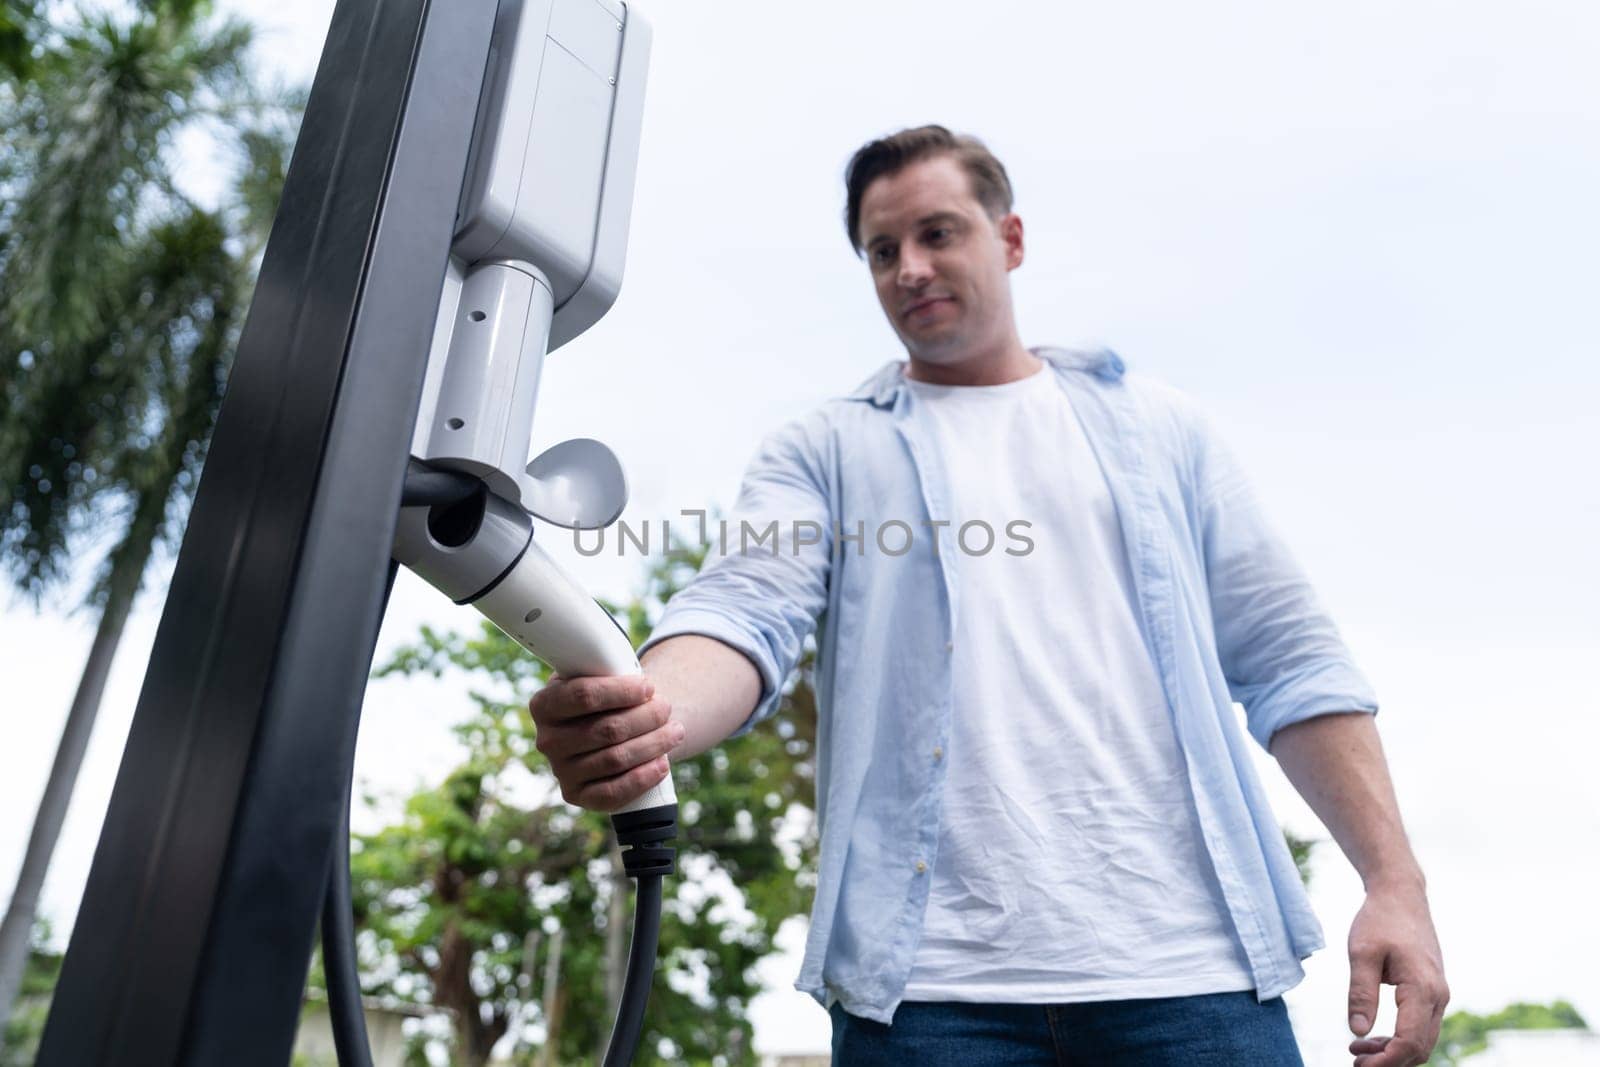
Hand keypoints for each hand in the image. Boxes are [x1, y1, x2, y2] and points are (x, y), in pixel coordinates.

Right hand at [528, 673, 683, 811]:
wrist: (605, 727)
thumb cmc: (606, 696)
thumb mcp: (598, 674)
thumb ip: (606, 668)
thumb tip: (631, 674)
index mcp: (544, 704)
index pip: (584, 695)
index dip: (622, 691)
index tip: (648, 687)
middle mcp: (547, 740)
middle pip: (607, 729)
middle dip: (646, 717)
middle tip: (667, 708)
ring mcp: (560, 771)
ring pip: (615, 759)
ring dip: (653, 744)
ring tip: (675, 731)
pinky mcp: (576, 795)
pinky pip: (611, 793)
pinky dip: (642, 778)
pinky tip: (662, 764)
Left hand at [1345, 879, 1448, 1066]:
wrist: (1401, 895)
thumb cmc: (1379, 920)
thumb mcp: (1361, 953)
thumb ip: (1360, 993)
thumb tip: (1358, 1032)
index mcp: (1422, 989)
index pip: (1409, 1041)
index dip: (1385, 1061)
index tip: (1359, 1066)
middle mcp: (1438, 996)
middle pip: (1420, 1047)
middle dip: (1389, 1062)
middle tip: (1354, 1061)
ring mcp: (1438, 995)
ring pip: (1422, 1040)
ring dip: (1393, 1052)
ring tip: (1358, 1052)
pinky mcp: (1431, 992)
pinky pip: (1421, 1026)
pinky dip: (1400, 1038)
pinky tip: (1372, 1036)